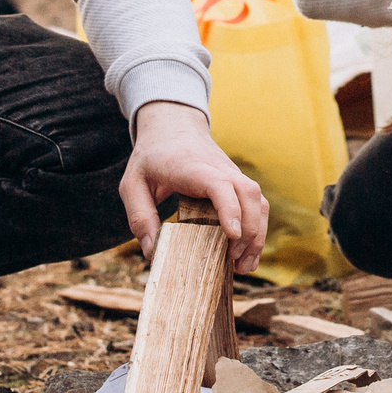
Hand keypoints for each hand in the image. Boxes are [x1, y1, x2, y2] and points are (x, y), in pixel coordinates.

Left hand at [122, 102, 267, 273]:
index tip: (233, 235)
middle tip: (233, 262)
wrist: (172, 126)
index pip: (219, 184)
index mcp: (192, 168)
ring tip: (243, 266)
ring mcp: (233, 175)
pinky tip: (246, 254)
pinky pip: (257, 205)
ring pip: (259, 201)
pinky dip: (258, 229)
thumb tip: (152, 252)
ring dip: (257, 234)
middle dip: (249, 230)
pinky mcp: (237, 183)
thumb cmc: (151, 157)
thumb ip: (140, 216)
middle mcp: (220, 169)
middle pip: (249, 195)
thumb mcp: (132, 184)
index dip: (230, 209)